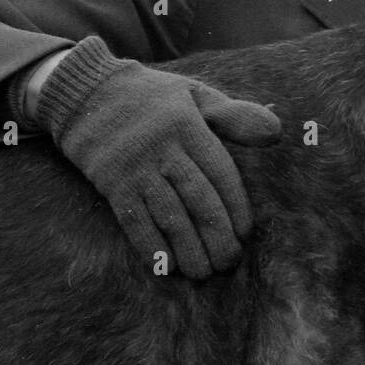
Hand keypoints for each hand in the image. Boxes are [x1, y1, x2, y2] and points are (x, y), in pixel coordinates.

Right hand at [35, 36, 280, 279]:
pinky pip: (133, 219)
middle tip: (229, 262)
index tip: (245, 233)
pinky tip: (166, 266)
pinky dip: (150, 245)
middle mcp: (163, 148)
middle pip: (197, 198)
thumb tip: (277, 130)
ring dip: (187, 247)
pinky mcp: (111, 183)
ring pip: (168, 214)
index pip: (220, 172)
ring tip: (203, 273)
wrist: (87, 92)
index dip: (235, 205)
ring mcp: (135, 167)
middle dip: (217, 234)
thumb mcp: (195, 94)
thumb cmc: (152, 97)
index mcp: (188, 126)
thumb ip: (234, 116)